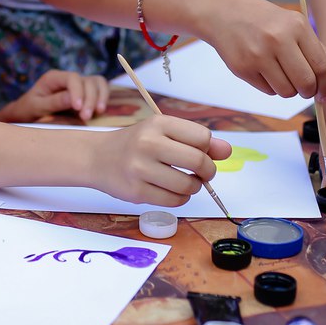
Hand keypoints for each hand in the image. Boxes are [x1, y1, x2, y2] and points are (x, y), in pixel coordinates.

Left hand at [0, 70, 109, 122]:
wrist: (28, 113)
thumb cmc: (29, 109)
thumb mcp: (36, 106)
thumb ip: (54, 102)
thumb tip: (73, 100)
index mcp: (54, 77)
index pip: (72, 78)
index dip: (78, 91)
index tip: (78, 108)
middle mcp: (68, 78)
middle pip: (87, 81)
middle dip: (90, 99)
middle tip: (86, 117)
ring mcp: (78, 85)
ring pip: (98, 83)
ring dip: (100, 97)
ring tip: (98, 113)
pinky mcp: (86, 93)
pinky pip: (101, 90)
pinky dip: (103, 98)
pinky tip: (100, 111)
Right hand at [89, 115, 231, 206]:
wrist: (98, 157)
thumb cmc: (136, 144)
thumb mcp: (163, 132)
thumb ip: (196, 140)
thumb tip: (227, 151)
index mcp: (158, 123)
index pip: (202, 137)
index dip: (208, 148)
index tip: (201, 153)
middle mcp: (148, 143)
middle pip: (198, 160)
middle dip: (208, 171)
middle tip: (204, 174)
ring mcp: (140, 168)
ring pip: (187, 185)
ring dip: (194, 187)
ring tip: (186, 182)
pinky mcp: (136, 191)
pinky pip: (173, 201)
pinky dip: (180, 198)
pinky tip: (172, 191)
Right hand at [201, 0, 325, 100]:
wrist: (223, 13)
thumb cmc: (263, 20)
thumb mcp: (293, 26)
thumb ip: (317, 51)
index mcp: (296, 26)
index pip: (321, 65)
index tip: (325, 93)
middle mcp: (278, 39)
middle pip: (305, 83)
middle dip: (309, 92)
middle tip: (305, 89)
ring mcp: (258, 55)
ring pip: (286, 92)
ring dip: (288, 90)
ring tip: (282, 75)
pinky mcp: (242, 68)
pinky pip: (268, 91)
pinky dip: (271, 87)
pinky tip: (264, 70)